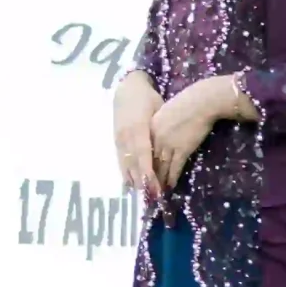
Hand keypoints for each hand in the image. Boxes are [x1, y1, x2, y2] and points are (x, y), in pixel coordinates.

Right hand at [113, 70, 162, 197]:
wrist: (127, 88)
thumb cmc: (148, 98)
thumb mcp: (158, 110)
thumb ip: (161, 130)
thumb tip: (169, 147)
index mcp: (138, 128)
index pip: (143, 156)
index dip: (148, 174)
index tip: (156, 188)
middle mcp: (126, 136)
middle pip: (134, 164)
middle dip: (143, 182)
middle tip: (154, 198)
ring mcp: (119, 139)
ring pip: (125, 165)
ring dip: (135, 181)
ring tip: (145, 195)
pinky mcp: (116, 141)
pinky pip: (121, 161)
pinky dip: (126, 173)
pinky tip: (132, 184)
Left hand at [150, 76, 250, 190]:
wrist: (201, 102)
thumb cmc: (186, 104)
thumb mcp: (165, 113)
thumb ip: (158, 127)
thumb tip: (158, 141)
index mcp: (150, 128)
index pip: (143, 151)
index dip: (142, 165)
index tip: (140, 174)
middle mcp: (156, 138)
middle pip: (150, 162)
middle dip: (149, 177)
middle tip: (148, 189)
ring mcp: (168, 144)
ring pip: (161, 167)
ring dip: (160, 181)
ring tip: (159, 192)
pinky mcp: (182, 149)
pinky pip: (175, 168)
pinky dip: (172, 178)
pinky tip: (171, 185)